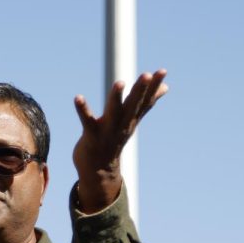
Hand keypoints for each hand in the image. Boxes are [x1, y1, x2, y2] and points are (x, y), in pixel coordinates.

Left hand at [72, 69, 167, 212]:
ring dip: (116, 98)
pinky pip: (87, 121)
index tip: (163, 70)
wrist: (99, 171)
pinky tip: (77, 97)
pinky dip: (82, 109)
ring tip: (120, 83)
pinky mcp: (91, 136)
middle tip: (147, 74)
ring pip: (114, 112)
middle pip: (133, 104)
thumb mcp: (132, 120)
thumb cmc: (114, 139)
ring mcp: (108, 130)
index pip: (145, 100)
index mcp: (131, 118)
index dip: (154, 86)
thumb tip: (166, 88)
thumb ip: (146, 103)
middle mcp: (122, 124)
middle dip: (140, 90)